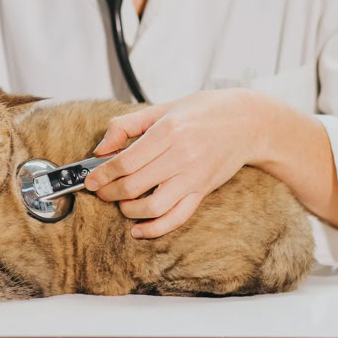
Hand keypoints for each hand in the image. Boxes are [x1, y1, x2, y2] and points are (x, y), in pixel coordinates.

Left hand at [84, 89, 265, 238]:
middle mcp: (181, 155)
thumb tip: (100, 149)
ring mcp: (194, 177)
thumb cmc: (202, 110)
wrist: (246, 121)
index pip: (125, 161)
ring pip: (153, 205)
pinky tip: (139, 229)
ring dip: (129, 210)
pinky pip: (177, 217)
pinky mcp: (203, 191)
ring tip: (119, 204)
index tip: (90, 180)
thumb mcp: (162, 108)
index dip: (103, 174)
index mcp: (168, 130)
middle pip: (135, 184)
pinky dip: (156, 228)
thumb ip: (126, 125)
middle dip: (110, 192)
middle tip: (100, 192)